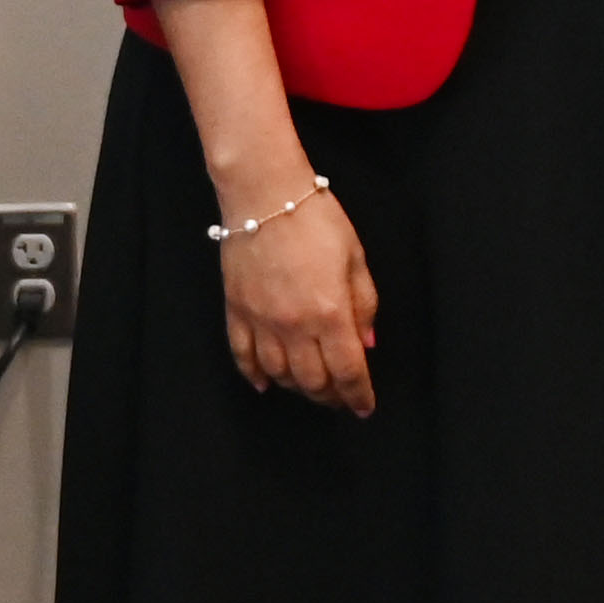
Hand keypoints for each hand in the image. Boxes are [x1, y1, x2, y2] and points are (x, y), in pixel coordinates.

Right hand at [213, 170, 381, 416]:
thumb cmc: (317, 220)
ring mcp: (261, 321)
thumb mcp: (356, 259)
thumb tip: (367, 344)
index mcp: (330, 312)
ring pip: (279, 375)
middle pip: (313, 381)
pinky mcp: (236, 312)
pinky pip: (243, 356)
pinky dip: (255, 376)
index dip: (359, 395)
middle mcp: (294, 326)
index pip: (348, 370)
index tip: (365, 408)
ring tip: (312, 387)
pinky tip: (267, 384)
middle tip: (341, 398)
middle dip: (331, 397)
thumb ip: (364, 306)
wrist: (265, 195)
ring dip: (298, 388)